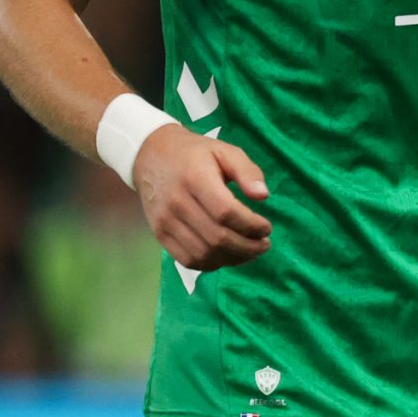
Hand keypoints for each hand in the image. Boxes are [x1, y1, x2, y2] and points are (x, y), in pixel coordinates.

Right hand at [132, 125, 272, 270]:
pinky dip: (211, 264)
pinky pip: (187, 260)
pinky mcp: (159, 234)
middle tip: (264, 245)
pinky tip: (227, 256)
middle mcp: (177, 203)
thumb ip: (247, 171)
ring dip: (233, 259)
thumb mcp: (224, 151)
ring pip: (203, 254)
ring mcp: (166, 221)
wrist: (150, 156)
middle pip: (217, 237)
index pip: (226, 213)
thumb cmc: (194, 154)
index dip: (251, 226)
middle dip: (248, 247)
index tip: (267, 228)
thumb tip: (263, 196)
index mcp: (195, 179)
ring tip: (251, 252)